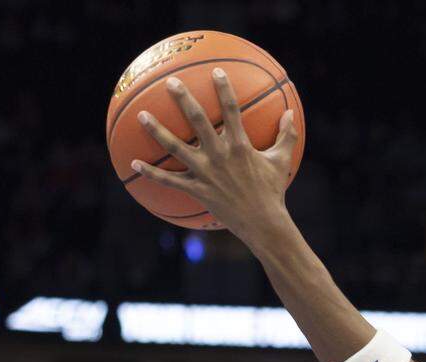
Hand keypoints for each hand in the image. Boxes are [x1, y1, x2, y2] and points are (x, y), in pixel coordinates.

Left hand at [132, 69, 298, 241]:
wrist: (263, 225)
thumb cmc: (273, 193)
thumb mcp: (282, 162)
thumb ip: (287, 135)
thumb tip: (291, 113)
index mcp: (240, 146)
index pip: (231, 110)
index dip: (224, 89)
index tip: (215, 72)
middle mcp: (219, 155)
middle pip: (197, 121)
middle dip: (183, 99)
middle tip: (170, 83)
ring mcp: (206, 173)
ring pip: (176, 148)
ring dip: (157, 131)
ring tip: (142, 116)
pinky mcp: (197, 190)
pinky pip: (170, 181)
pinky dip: (152, 173)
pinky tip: (134, 164)